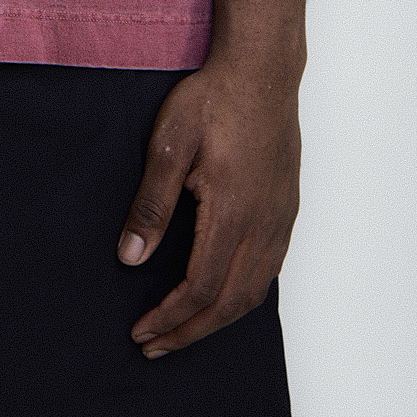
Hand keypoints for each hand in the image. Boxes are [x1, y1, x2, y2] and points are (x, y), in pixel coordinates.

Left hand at [117, 55, 300, 355]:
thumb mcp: (169, 144)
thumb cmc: (213, 100)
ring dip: (217, 319)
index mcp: (231, 214)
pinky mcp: (286, 209)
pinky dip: (243, 296)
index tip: (141, 331)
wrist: (261, 70)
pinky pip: (270, 271)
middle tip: (155, 345)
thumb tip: (130, 259)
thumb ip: (150, 205)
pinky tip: (223, 294)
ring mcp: (279, 219)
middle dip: (190, 332)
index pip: (199, 289)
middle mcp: (262, 225)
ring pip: (254, 293)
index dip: (168, 318)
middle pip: (229, 303)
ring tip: (184, 329)